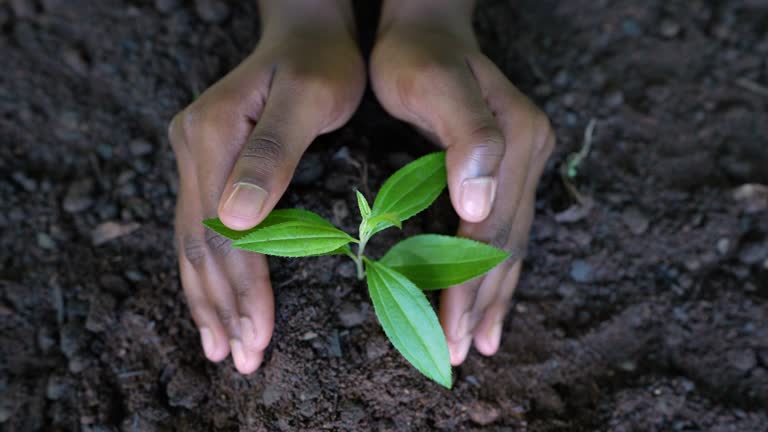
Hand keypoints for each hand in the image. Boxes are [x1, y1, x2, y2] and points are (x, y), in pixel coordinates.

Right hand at [168, 0, 364, 372]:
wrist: (307, 29)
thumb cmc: (322, 61)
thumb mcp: (311, 96)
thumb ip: (274, 152)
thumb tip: (236, 220)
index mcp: (214, 133)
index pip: (223, 230)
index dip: (243, 287)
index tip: (259, 334)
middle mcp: (192, 145)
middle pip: (199, 242)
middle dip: (222, 305)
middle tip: (240, 358)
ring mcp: (193, 153)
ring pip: (191, 240)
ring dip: (206, 298)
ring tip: (218, 346)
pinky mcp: (204, 160)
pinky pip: (196, 226)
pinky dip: (204, 271)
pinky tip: (211, 300)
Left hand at [370, 0, 554, 364]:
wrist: (427, 25)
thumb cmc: (416, 55)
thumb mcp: (431, 82)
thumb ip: (468, 137)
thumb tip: (481, 205)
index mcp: (516, 141)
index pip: (490, 231)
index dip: (467, 284)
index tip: (446, 330)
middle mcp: (530, 153)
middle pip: (505, 245)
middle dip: (480, 302)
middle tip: (457, 352)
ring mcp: (526, 160)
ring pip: (512, 243)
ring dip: (494, 296)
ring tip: (478, 341)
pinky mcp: (513, 166)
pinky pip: (508, 228)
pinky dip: (498, 271)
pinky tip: (490, 298)